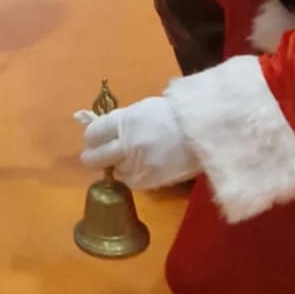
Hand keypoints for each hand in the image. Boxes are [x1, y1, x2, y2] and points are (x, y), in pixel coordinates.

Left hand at [75, 95, 199, 189]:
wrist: (202, 132)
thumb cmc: (172, 115)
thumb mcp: (141, 111)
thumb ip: (119, 122)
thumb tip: (101, 132)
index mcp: (124, 121)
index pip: (93, 134)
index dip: (92, 138)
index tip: (95, 140)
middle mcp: (126, 144)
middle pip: (94, 158)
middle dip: (94, 158)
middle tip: (100, 157)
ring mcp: (137, 165)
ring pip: (115, 172)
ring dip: (120, 166)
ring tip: (134, 158)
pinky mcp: (148, 181)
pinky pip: (131, 182)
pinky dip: (134, 176)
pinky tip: (144, 166)